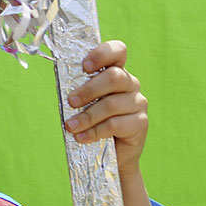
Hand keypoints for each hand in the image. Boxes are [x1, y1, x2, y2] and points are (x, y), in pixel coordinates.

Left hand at [64, 40, 146, 177]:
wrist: (114, 154)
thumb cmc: (95, 122)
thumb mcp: (87, 103)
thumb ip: (80, 93)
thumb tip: (65, 91)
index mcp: (117, 72)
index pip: (118, 51)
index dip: (102, 54)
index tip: (84, 66)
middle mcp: (131, 83)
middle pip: (114, 77)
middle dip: (88, 90)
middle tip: (71, 102)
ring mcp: (138, 103)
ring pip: (111, 104)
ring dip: (87, 116)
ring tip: (71, 126)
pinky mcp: (140, 123)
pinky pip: (115, 125)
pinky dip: (94, 131)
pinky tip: (81, 138)